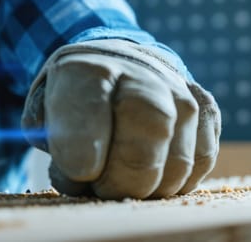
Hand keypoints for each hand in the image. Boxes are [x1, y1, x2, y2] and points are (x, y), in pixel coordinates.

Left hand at [21, 39, 219, 198]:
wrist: (115, 62)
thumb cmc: (76, 97)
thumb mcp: (44, 112)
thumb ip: (55, 145)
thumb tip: (81, 175)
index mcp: (90, 70)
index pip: (89, 119)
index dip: (80, 158)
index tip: (76, 171)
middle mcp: (142, 74)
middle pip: (144, 148)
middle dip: (119, 183)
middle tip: (100, 185)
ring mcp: (180, 91)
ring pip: (177, 165)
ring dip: (147, 187)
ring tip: (122, 174)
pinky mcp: (206, 109)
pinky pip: (201, 164)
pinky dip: (175, 179)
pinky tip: (152, 167)